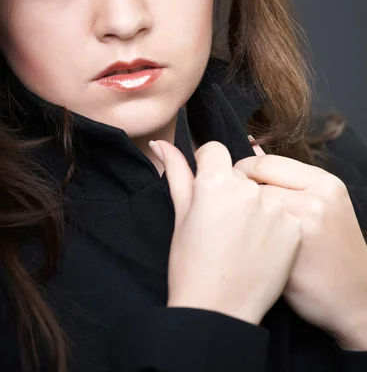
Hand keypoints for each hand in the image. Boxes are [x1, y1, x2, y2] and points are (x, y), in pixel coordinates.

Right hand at [150, 139, 300, 325]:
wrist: (219, 312)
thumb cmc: (191, 265)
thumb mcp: (180, 215)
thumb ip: (176, 172)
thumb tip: (161, 144)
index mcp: (216, 181)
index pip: (214, 151)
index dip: (207, 166)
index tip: (206, 187)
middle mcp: (249, 189)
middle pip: (239, 173)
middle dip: (230, 189)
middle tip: (221, 222)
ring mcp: (275, 209)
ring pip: (262, 192)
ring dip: (254, 206)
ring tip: (240, 237)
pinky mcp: (295, 228)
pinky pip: (283, 213)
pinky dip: (273, 225)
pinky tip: (259, 247)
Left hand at [235, 142, 366, 343]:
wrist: (356, 297)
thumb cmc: (332, 249)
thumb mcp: (322, 203)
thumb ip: (287, 178)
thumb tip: (252, 150)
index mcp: (324, 182)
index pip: (264, 162)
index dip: (242, 172)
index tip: (233, 184)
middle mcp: (317, 200)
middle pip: (253, 184)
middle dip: (237, 196)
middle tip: (234, 211)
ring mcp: (304, 225)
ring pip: (248, 209)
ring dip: (238, 217)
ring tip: (244, 231)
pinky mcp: (290, 252)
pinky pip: (250, 235)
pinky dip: (243, 240)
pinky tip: (251, 250)